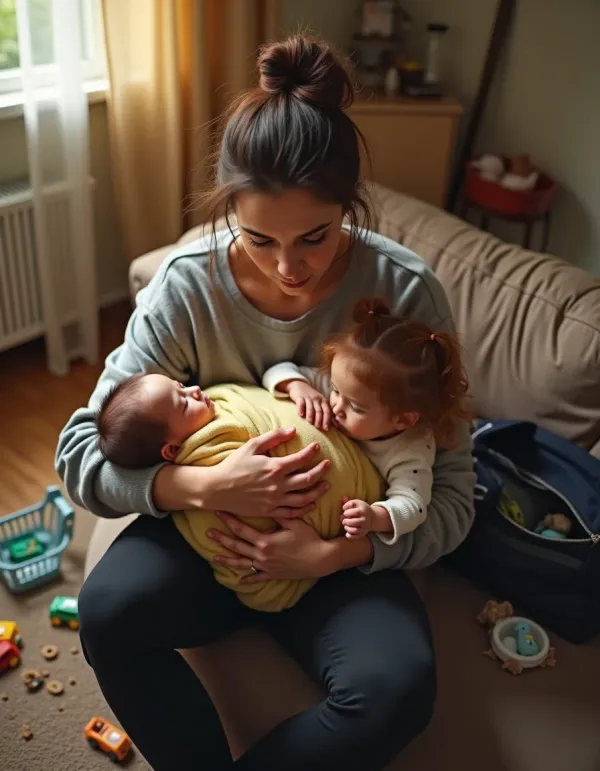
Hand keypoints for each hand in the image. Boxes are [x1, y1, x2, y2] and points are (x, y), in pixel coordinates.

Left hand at [208, 512, 329, 580]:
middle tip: (208, 532)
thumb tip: (266, 504)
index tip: (219, 513)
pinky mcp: (272, 574)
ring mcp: (266, 566)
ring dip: (227, 559)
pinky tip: (239, 579)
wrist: (320, 559)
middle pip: (237, 545)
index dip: (229, 520)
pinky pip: (257, 577)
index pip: (242, 529)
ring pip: (242, 563)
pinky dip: (248, 578)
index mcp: (265, 540)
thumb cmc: (308, 539)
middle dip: (222, 538)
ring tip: (214, 556)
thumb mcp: (293, 522)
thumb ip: (278, 514)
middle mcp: (261, 554)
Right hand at [210, 427, 329, 518]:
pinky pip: (293, 512)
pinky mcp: (270, 511)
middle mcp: (278, 485)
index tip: (317, 446)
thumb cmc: (233, 465)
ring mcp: (275, 500)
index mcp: (274, 467)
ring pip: (304, 498)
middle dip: (321, 470)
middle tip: (328, 465)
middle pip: (308, 478)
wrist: (217, 489)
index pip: (301, 459)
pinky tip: (311, 503)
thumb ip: (274, 437)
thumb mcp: (252, 446)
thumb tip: (293, 430)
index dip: (312, 452)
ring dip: (318, 491)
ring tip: (327, 484)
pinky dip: (305, 509)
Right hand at [287, 381, 331, 430]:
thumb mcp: (320, 402)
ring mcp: (308, 397)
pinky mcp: (299, 397)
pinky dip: (300, 409)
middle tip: (318, 427)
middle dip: (320, 419)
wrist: (299, 385)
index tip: (326, 429)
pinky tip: (300, 415)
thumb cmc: (311, 397)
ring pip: (310, 407)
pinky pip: (301, 403)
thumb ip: (325, 411)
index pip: (327, 411)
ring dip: (311, 415)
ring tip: (310, 422)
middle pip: (319, 410)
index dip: (327, 420)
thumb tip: (333, 424)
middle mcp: (317, 399)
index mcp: (323, 401)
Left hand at [341, 497, 373, 538]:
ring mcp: (365, 527)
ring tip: (346, 525)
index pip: (351, 510)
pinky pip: (354, 537)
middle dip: (345, 520)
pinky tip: (347, 532)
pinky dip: (349, 535)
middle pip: (352, 521)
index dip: (345, 510)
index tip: (344, 509)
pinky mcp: (363, 534)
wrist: (372, 518)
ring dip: (346, 528)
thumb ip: (349, 502)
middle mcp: (365, 519)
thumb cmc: (361, 509)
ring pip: (354, 530)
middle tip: (344, 519)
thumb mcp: (356, 503)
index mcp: (363, 509)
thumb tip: (343, 498)